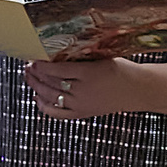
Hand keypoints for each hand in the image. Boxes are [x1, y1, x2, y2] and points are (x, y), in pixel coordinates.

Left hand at [22, 58, 140, 120]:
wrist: (138, 89)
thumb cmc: (121, 69)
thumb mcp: (102, 57)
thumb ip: (80, 57)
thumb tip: (56, 53)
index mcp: (88, 73)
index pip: (57, 70)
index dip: (41, 65)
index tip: (32, 59)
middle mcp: (83, 91)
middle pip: (51, 83)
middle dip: (35, 75)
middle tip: (27, 67)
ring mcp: (81, 104)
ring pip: (51, 97)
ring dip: (36, 87)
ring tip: (29, 77)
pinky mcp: (82, 114)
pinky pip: (57, 113)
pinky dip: (44, 106)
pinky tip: (37, 98)